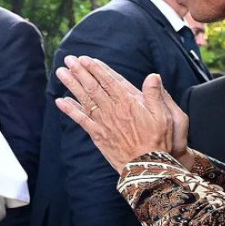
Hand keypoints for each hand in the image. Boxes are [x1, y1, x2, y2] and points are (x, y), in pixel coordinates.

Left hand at [54, 56, 184, 171]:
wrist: (146, 167)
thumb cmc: (158, 141)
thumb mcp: (164, 116)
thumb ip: (156, 95)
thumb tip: (153, 75)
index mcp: (128, 102)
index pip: (109, 80)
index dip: (96, 68)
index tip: (86, 59)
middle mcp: (113, 110)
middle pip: (93, 86)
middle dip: (80, 72)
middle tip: (69, 59)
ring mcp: (103, 122)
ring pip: (84, 100)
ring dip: (71, 85)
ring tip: (61, 72)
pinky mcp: (98, 135)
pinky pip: (81, 120)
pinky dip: (70, 110)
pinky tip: (60, 101)